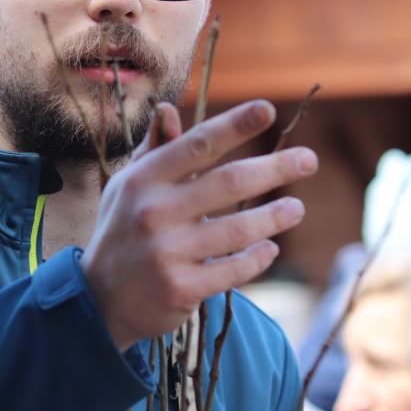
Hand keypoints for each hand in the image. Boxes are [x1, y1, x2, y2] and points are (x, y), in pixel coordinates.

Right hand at [80, 100, 316, 350]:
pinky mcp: (181, 288)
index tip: (268, 111)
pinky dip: (258, 257)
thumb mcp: (129, 187)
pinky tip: (268, 248)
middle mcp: (154, 212)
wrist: (101, 300)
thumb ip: (155, 151)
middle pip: (229, 182)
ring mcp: (167, 252)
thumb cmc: (123, 230)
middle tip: (309, 161)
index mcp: (144, 180)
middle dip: (276, 168)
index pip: (197, 145)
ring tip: (296, 209)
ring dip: (276, 216)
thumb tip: (168, 110)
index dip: (234, 126)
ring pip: (239, 230)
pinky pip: (234, 269)